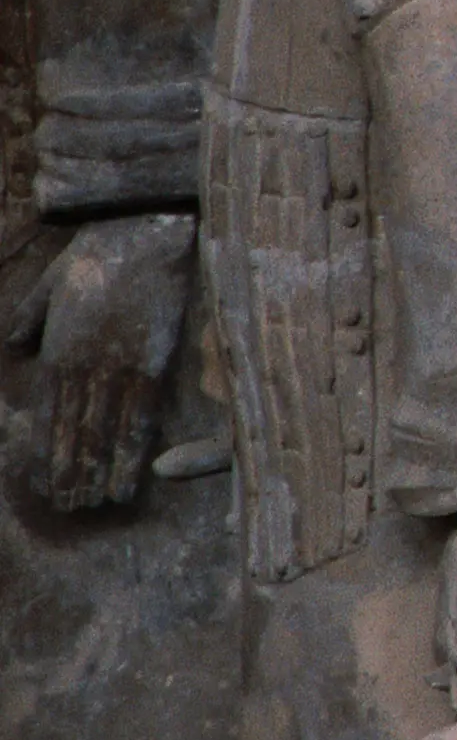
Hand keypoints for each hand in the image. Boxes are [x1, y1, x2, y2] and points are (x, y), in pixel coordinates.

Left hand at [32, 214, 193, 511]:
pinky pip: (140, 421)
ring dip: (97, 474)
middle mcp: (84, 369)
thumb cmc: (97, 254)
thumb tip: (20, 349)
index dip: (45, 456)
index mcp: (57, 352)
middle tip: (68, 506)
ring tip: (93, 504)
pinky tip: (131, 481)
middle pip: (73, 435)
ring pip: (104, 436)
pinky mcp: (153, 365)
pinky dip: (133, 456)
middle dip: (69, 474)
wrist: (146, 233)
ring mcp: (119, 370)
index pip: (47, 418)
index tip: (45, 485)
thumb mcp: (49, 284)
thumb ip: (30, 319)